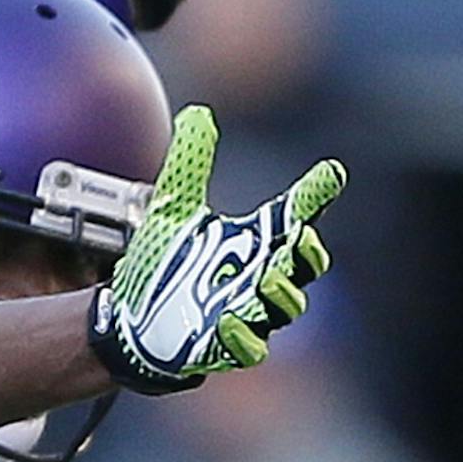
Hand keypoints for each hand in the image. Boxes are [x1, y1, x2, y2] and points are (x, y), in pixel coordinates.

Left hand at [89, 106, 344, 392]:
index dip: (313, 195)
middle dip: (306, 254)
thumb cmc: (165, 261)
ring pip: (282, 306)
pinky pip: (248, 347)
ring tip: (265, 279)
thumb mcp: (173, 209)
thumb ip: (191, 164)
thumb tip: (199, 113)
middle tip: (299, 239)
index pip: (293, 215)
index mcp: (254, 241)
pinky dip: (241, 337)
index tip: (330, 173)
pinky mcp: (226, 347)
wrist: (133, 315)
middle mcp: (259, 276)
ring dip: (279, 294)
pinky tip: (224, 322)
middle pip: (301, 265)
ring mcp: (247, 312)